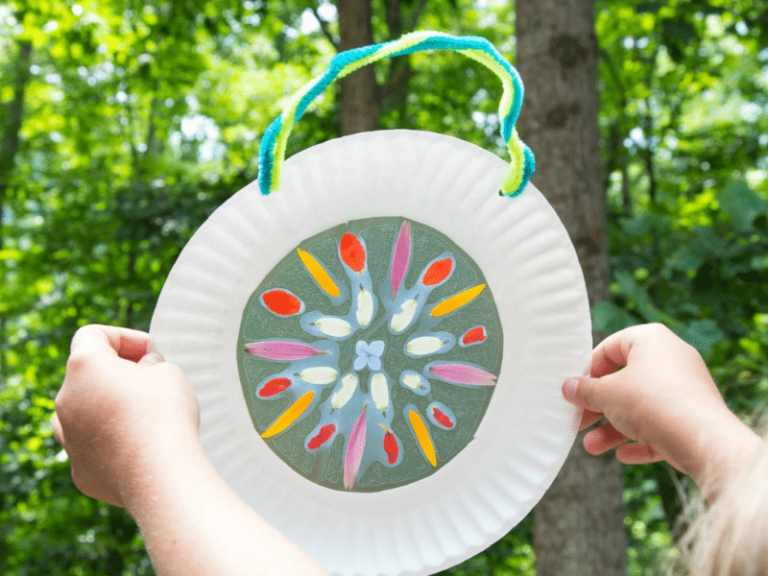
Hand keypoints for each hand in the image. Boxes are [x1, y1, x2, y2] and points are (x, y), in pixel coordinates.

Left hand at [53, 325, 198, 506]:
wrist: (161, 473)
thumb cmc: (165, 414)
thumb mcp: (169, 372)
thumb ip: (152, 364)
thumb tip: (144, 371)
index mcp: (84, 366)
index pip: (93, 335)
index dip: (125, 338)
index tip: (151, 351)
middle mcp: (66, 399)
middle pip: (88, 375)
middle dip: (120, 373)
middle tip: (155, 381)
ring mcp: (68, 437)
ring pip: (84, 412)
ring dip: (109, 406)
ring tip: (143, 413)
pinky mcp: (79, 469)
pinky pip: (93, 446)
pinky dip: (113, 441)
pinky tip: (141, 445)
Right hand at [562, 323, 758, 491]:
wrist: (705, 441)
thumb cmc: (653, 403)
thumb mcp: (607, 394)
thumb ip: (584, 390)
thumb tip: (568, 387)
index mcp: (651, 340)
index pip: (611, 346)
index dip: (588, 369)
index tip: (573, 388)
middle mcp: (672, 359)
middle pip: (624, 380)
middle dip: (598, 406)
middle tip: (578, 420)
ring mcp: (685, 389)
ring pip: (640, 407)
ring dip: (613, 428)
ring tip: (592, 447)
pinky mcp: (694, 417)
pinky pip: (660, 426)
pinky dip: (640, 439)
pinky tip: (622, 455)